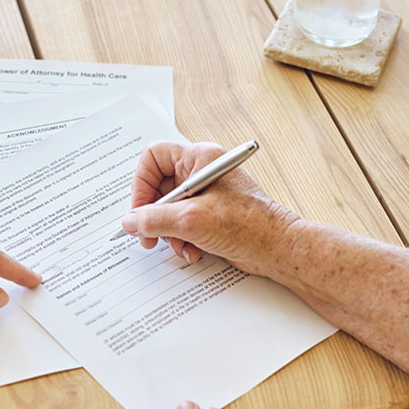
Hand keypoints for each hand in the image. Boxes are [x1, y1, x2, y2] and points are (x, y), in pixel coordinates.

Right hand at [119, 141, 301, 277]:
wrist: (278, 249)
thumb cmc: (249, 225)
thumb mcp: (191, 221)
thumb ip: (153, 219)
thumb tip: (130, 221)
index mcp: (199, 158)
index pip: (153, 157)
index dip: (141, 183)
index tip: (139, 210)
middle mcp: (201, 172)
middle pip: (158, 187)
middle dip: (153, 216)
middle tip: (148, 236)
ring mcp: (206, 194)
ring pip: (168, 209)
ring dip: (168, 232)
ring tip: (181, 246)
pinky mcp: (210, 215)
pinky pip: (182, 223)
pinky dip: (181, 239)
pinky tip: (193, 251)